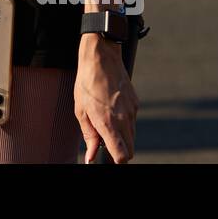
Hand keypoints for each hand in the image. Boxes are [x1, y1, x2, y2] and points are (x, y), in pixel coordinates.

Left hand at [74, 35, 137, 162]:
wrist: (101, 58)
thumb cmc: (87, 83)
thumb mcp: (81, 111)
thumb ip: (89, 136)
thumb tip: (91, 156)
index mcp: (109, 123)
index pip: (123, 155)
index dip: (116, 160)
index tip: (108, 157)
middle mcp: (124, 119)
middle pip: (130, 149)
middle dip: (120, 151)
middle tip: (105, 141)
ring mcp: (133, 111)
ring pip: (132, 136)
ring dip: (122, 137)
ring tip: (105, 122)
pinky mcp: (136, 103)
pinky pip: (132, 121)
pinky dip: (125, 123)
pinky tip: (112, 110)